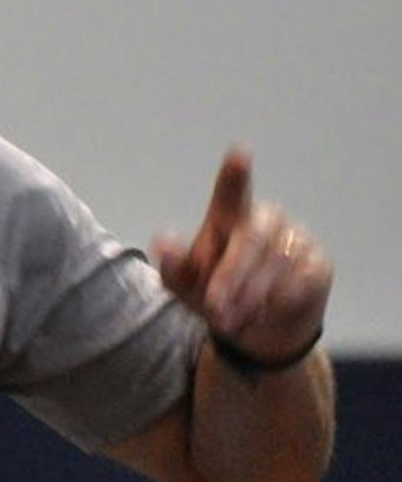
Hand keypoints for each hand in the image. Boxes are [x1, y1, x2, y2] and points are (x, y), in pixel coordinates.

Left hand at [150, 148, 331, 364]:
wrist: (257, 331)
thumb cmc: (214, 295)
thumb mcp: (185, 285)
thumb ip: (174, 264)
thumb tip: (162, 244)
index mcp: (228, 215)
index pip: (232, 191)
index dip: (235, 173)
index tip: (240, 151)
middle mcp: (266, 218)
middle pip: (252, 238)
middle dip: (232, 274)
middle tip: (215, 304)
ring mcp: (296, 238)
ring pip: (276, 265)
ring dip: (251, 295)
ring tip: (233, 315)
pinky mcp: (319, 263)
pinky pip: (300, 283)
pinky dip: (278, 302)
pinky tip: (266, 310)